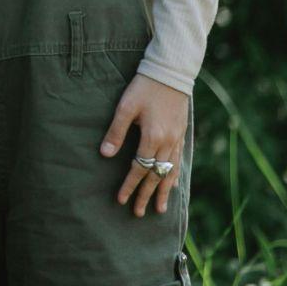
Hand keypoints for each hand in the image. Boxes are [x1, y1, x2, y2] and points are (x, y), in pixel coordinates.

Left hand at [101, 73, 189, 216]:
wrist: (170, 73)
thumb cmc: (144, 87)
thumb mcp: (125, 107)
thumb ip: (116, 132)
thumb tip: (105, 155)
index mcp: (152, 137)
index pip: (139, 168)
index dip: (130, 185)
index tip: (121, 200)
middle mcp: (167, 143)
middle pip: (156, 175)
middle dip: (146, 195)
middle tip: (138, 213)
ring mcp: (176, 140)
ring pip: (169, 172)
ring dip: (163, 191)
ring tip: (160, 209)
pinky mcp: (181, 134)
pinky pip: (178, 162)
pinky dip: (174, 176)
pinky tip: (173, 185)